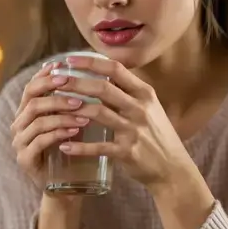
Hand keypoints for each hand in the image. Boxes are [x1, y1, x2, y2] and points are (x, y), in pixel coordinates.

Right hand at [9, 60, 89, 188]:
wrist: (65, 186)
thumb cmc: (70, 150)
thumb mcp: (70, 122)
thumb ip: (71, 102)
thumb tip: (93, 74)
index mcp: (26, 113)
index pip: (32, 87)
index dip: (46, 76)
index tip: (64, 66)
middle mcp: (18, 125)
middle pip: (32, 100)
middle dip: (56, 93)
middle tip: (78, 90)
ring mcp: (20, 143)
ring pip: (37, 120)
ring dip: (62, 113)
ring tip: (84, 112)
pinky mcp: (25, 159)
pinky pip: (40, 140)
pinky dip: (59, 132)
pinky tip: (76, 130)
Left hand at [55, 55, 195, 191]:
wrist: (173, 168)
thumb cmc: (157, 135)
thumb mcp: (149, 108)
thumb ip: (128, 92)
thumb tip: (101, 74)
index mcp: (144, 93)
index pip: (115, 69)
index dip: (90, 62)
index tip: (69, 60)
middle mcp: (140, 108)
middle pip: (103, 87)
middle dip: (76, 82)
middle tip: (55, 80)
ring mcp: (133, 130)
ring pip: (98, 112)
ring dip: (73, 109)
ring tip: (54, 108)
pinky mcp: (127, 152)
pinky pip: (99, 147)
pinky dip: (80, 147)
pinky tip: (64, 146)